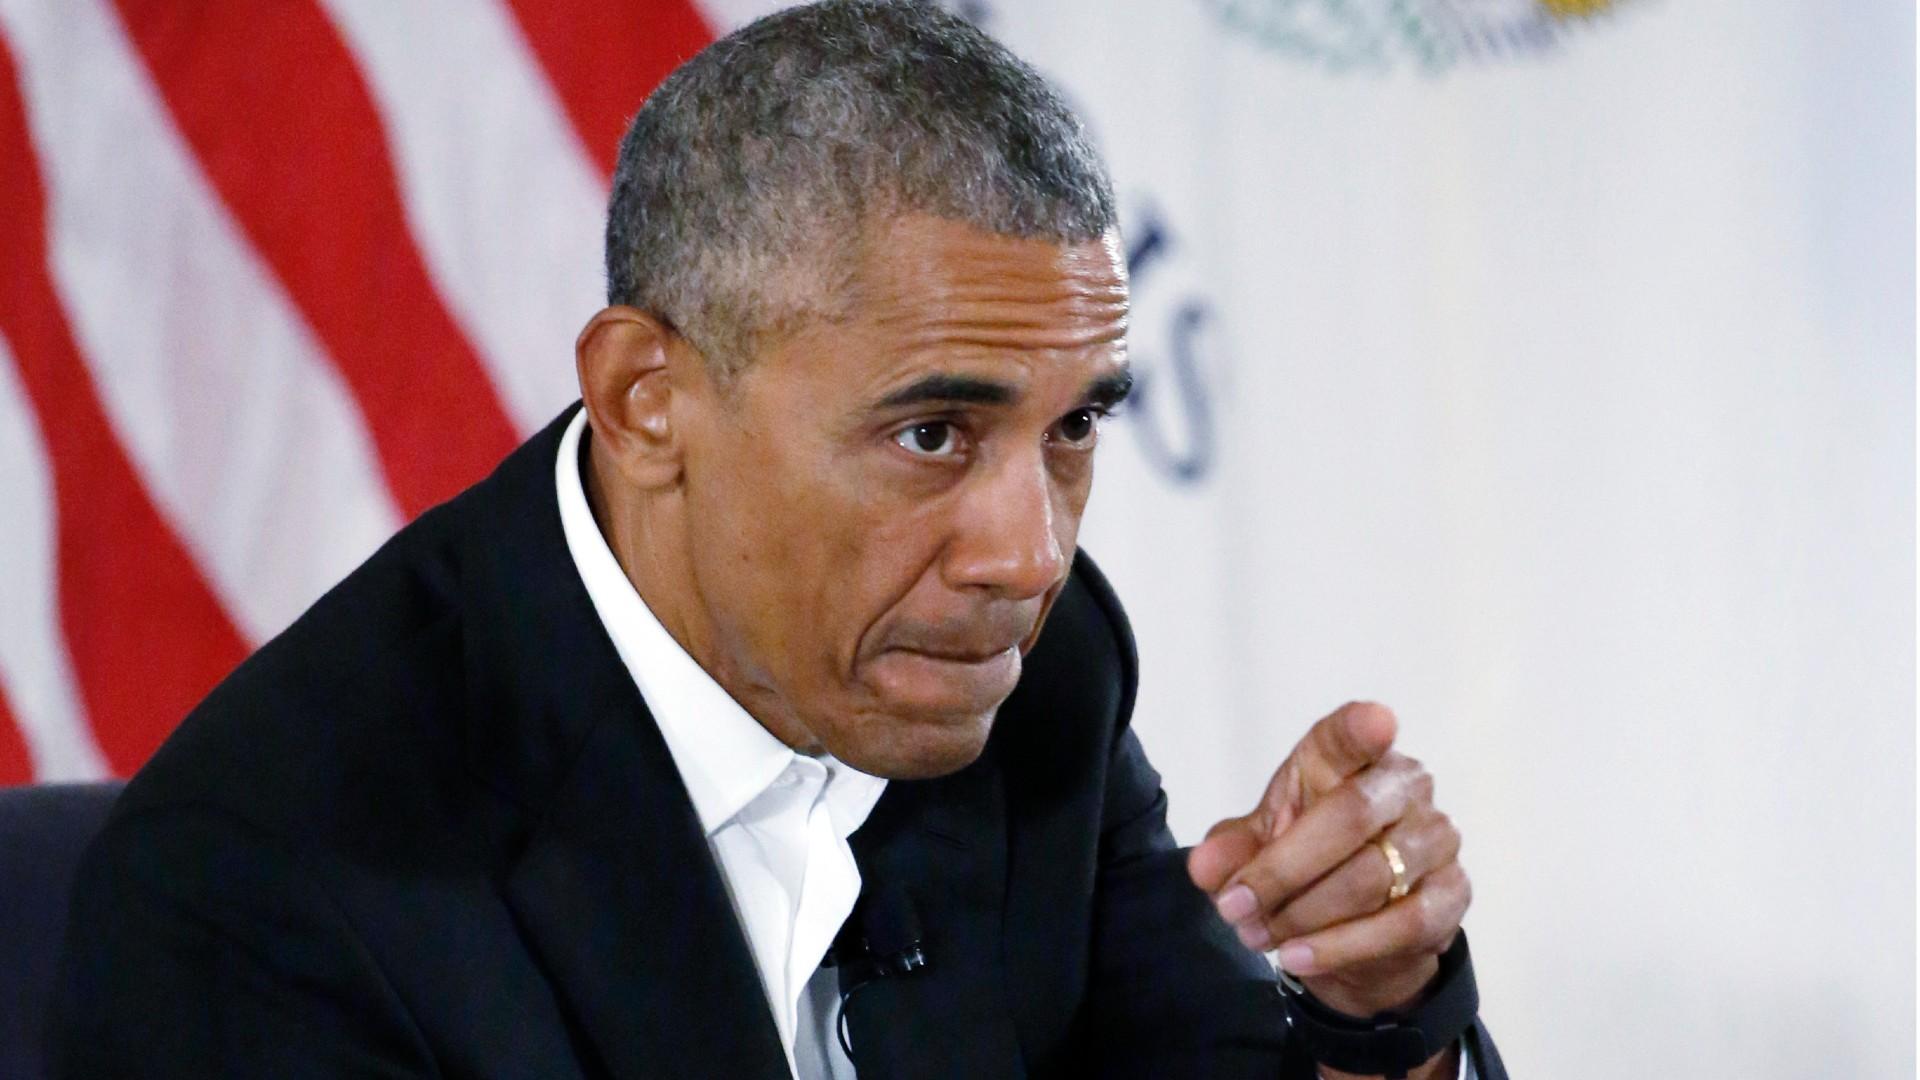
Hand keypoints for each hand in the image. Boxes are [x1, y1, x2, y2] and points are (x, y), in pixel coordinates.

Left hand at [1187, 702, 1470, 1021]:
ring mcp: (1437, 838)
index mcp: (1349, 759)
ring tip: (1257, 936)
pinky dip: (1341, 947)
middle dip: (1282, 869)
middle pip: (1352, 815)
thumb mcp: (1257, 850)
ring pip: (1372, 877)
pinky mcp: (1453, 895)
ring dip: (1304, 915)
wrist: (1355, 932)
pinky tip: (1299, 957)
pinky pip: (1402, 925)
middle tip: (1235, 907)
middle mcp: (1405, 786)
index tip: (1377, 722)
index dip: (1363, 728)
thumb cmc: (1305, 861)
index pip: (1352, 736)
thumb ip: (1231, 850)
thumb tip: (1205, 866)